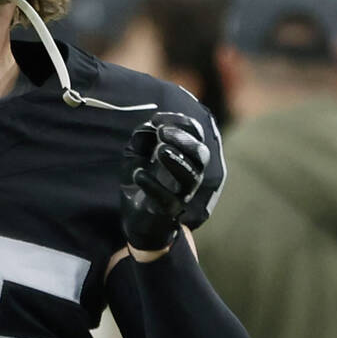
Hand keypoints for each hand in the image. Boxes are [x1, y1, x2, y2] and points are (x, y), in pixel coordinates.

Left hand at [120, 112, 209, 251]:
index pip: (195, 135)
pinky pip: (167, 199)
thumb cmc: (142, 179)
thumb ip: (141, 138)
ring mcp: (181, 193)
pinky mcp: (168, 211)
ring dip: (177, 160)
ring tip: (160, 149)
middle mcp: (189, 174)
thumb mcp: (136, 153)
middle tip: (162, 132)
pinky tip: (139, 175)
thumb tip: (148, 127)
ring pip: (191, 177)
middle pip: (200, 155)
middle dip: (184, 139)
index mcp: (185, 156)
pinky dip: (154, 186)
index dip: (180, 123)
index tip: (157, 119)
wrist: (137, 218)